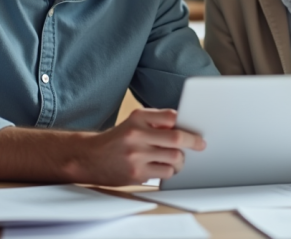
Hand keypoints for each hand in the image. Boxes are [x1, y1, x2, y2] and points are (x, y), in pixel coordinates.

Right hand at [79, 108, 205, 185]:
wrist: (90, 157)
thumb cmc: (118, 139)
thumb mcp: (134, 122)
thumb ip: (157, 121)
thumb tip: (184, 126)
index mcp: (138, 117)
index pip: (171, 117)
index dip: (185, 124)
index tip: (193, 130)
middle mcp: (136, 134)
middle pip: (176, 138)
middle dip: (192, 142)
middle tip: (200, 145)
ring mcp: (136, 155)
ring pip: (174, 158)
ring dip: (180, 160)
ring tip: (176, 159)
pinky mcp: (136, 173)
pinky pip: (165, 173)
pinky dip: (168, 171)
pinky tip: (161, 167)